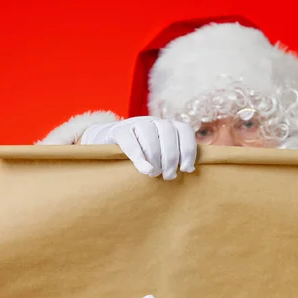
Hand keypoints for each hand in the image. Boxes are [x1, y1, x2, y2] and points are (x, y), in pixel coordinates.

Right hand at [81, 116, 196, 179]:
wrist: (106, 142)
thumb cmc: (140, 154)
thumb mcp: (158, 154)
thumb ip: (173, 158)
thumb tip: (191, 170)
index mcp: (167, 126)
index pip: (184, 130)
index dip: (188, 150)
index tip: (187, 169)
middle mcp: (153, 121)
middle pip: (168, 133)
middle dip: (171, 158)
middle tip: (168, 176)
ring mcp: (135, 123)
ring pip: (150, 135)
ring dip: (155, 157)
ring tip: (154, 174)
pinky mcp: (118, 130)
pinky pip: (129, 139)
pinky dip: (138, 155)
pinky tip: (143, 169)